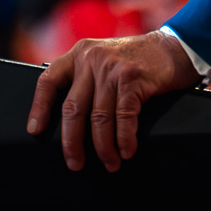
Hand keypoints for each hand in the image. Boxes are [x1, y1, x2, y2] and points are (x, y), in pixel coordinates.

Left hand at [26, 30, 198, 171]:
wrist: (175, 47)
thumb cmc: (139, 59)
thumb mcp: (105, 58)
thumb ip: (87, 78)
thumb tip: (71, 121)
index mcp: (80, 53)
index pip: (49, 79)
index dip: (39, 107)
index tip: (35, 130)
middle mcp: (92, 58)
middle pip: (73, 108)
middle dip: (72, 142)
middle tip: (75, 162)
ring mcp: (112, 67)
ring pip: (98, 118)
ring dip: (103, 147)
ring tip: (109, 162)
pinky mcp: (132, 78)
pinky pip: (123, 117)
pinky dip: (124, 139)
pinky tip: (126, 151)